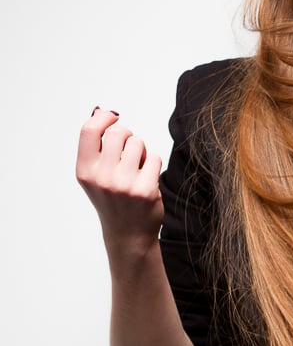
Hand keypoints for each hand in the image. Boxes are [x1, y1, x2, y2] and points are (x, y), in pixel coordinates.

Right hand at [76, 107, 163, 253]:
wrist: (128, 234)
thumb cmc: (112, 199)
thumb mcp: (95, 175)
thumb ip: (96, 145)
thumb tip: (101, 112)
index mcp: (85, 171)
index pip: (89, 131)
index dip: (103, 118)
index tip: (113, 117)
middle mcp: (102, 178)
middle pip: (118, 132)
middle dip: (127, 135)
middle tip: (128, 150)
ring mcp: (124, 185)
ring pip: (138, 143)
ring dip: (141, 150)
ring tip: (137, 167)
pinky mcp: (146, 190)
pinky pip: (154, 157)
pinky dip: (153, 162)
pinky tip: (147, 178)